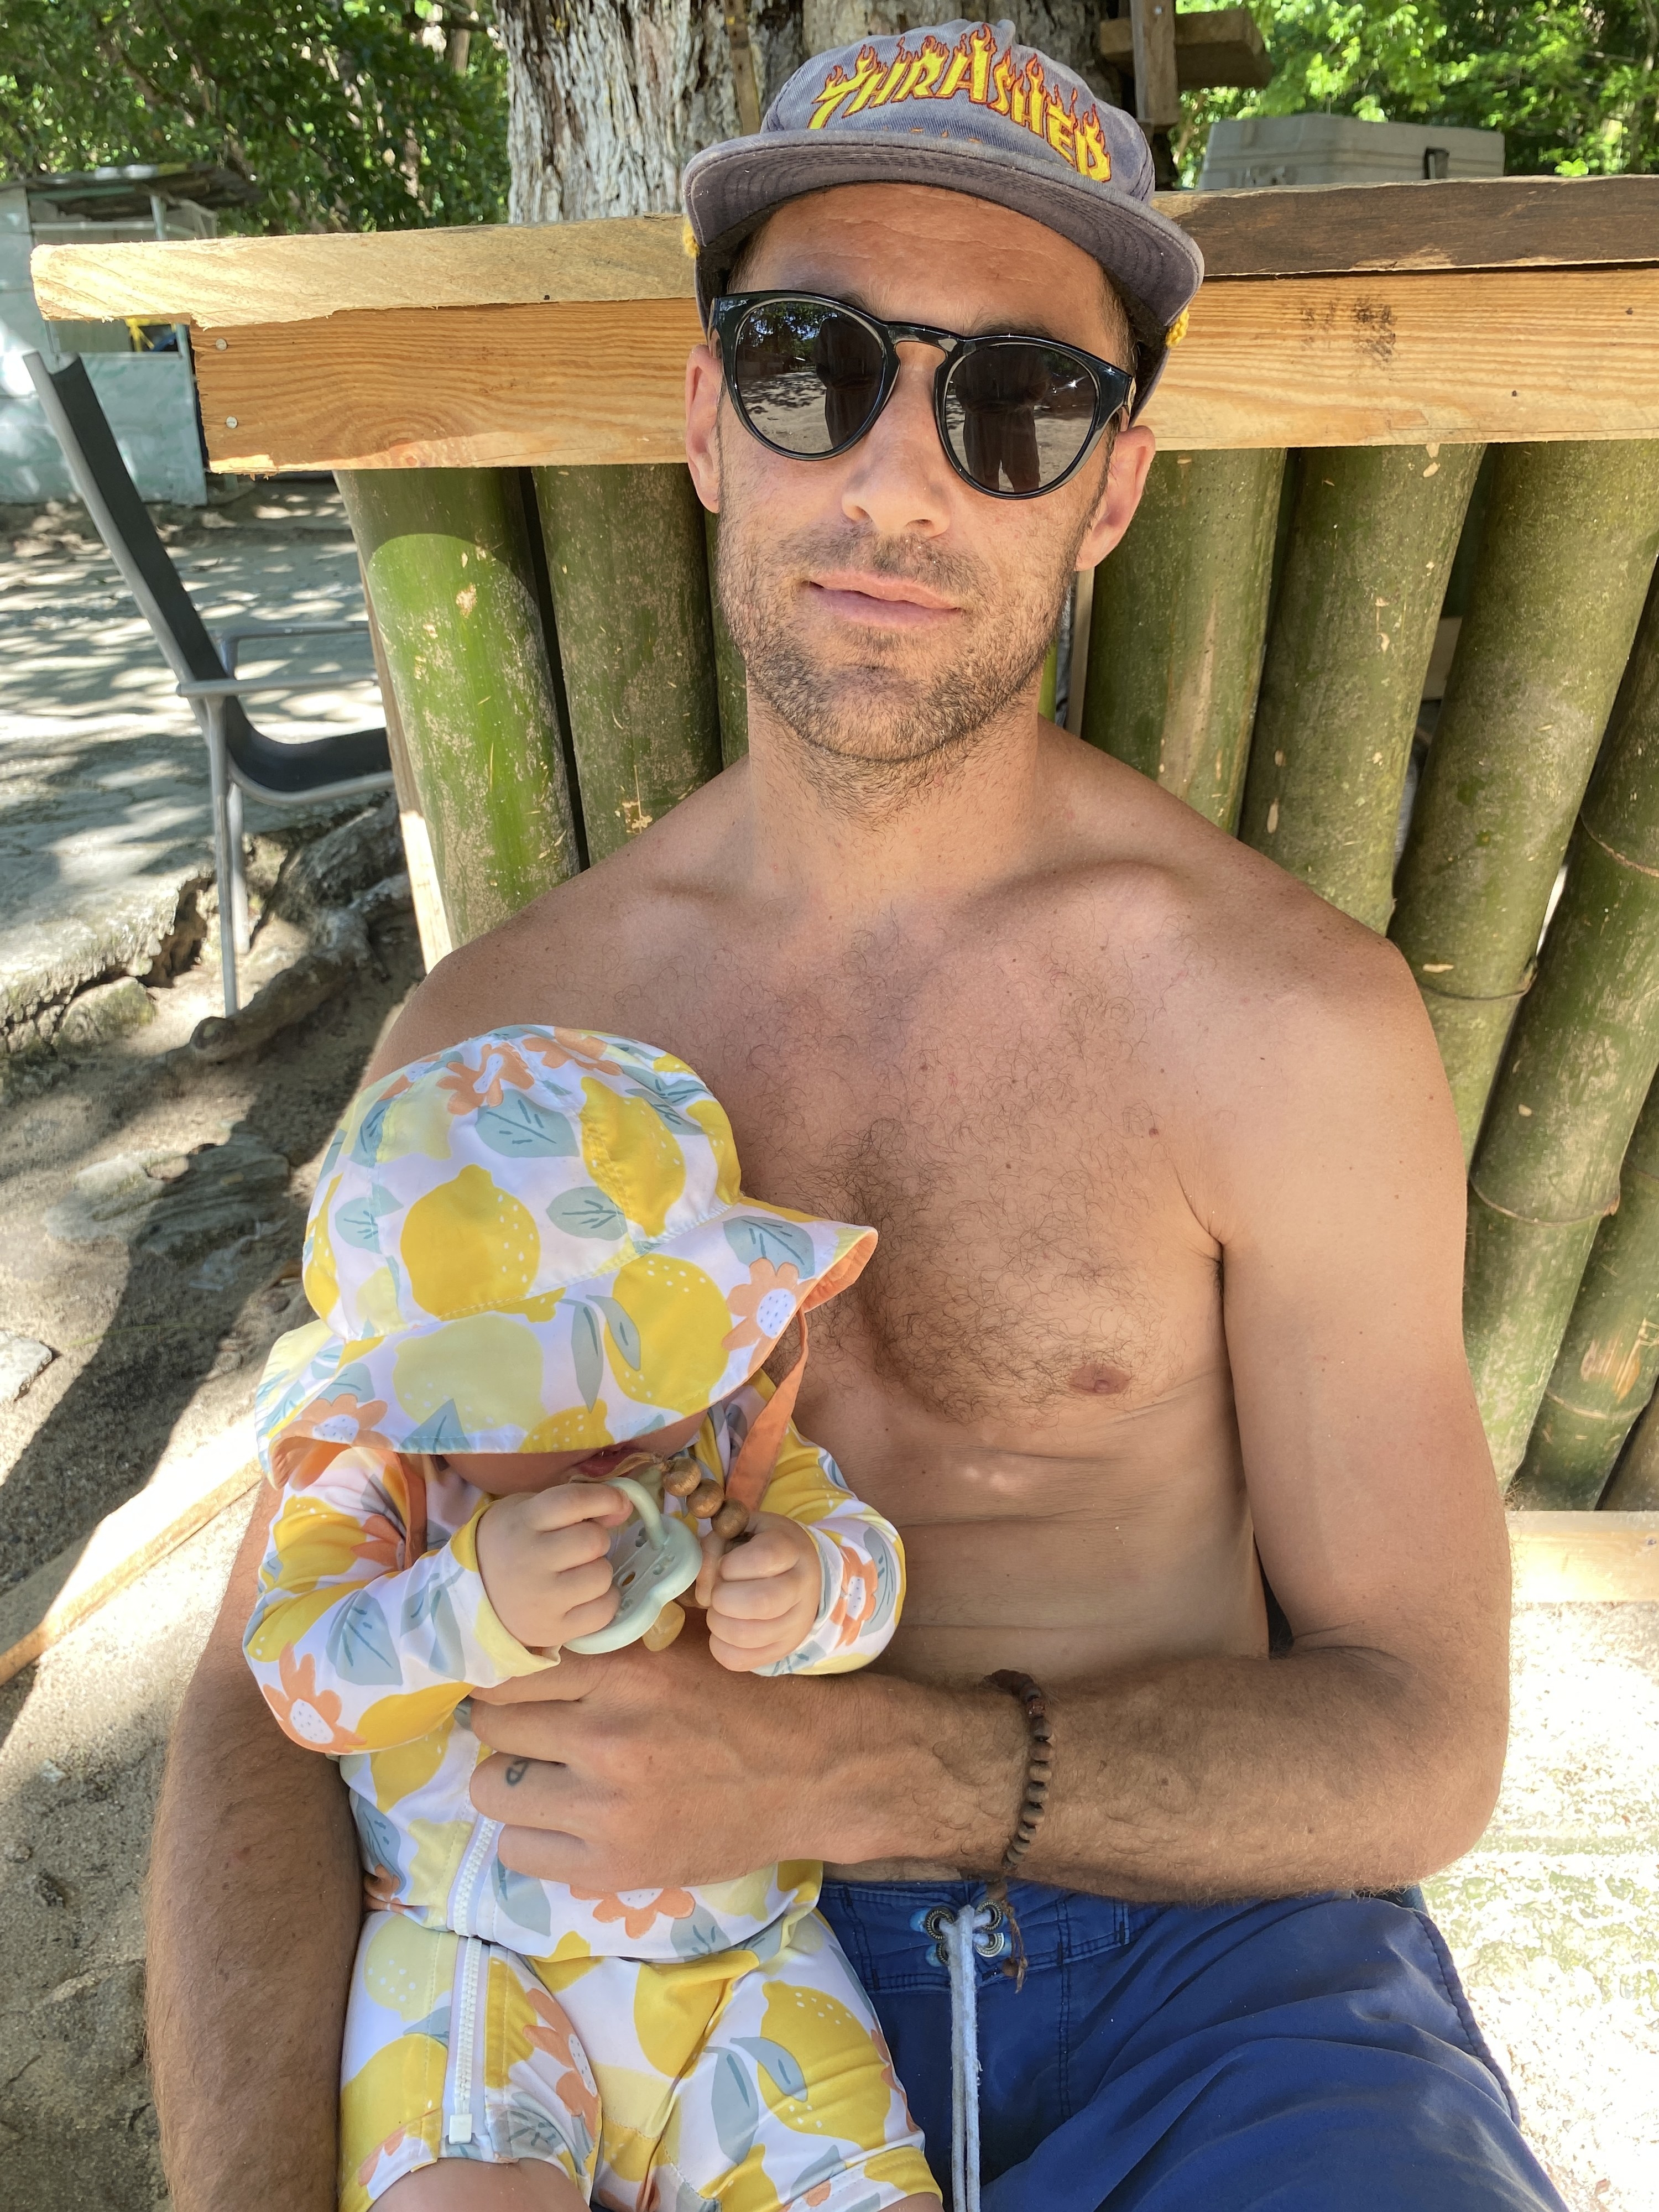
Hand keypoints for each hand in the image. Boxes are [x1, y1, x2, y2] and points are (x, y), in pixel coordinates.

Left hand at [466, 1624, 946, 1887]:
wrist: (810, 1773)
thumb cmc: (746, 1699)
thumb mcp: (681, 1645)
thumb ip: (611, 1641)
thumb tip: (533, 1640)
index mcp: (622, 1671)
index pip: (511, 1672)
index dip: (508, 1680)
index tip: (518, 1691)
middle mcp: (606, 1735)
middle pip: (493, 1729)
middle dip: (507, 1730)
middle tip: (532, 1736)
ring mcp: (605, 1806)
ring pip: (492, 1791)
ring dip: (512, 1783)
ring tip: (543, 1781)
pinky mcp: (612, 1865)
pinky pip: (519, 1852)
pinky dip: (532, 1838)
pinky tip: (564, 1824)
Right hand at [475, 1482, 630, 1652]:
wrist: (471, 1594)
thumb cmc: (509, 1544)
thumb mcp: (527, 1511)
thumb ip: (571, 1505)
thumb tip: (623, 1507)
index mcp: (523, 1522)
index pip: (573, 1502)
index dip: (606, 1498)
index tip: (619, 1503)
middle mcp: (530, 1560)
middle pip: (593, 1540)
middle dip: (596, 1539)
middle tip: (580, 1548)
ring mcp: (541, 1599)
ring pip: (601, 1576)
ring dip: (598, 1571)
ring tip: (578, 1573)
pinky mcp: (552, 1630)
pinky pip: (603, 1612)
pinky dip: (604, 1601)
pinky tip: (585, 1596)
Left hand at [695, 1512, 820, 1671]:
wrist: (803, 1573)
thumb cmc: (764, 1547)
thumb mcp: (743, 1531)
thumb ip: (715, 1547)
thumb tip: (703, 1589)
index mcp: (792, 1550)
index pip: (763, 1558)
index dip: (731, 1564)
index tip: (726, 1565)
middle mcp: (801, 1588)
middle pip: (760, 1602)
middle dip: (722, 1598)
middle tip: (718, 1592)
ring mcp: (796, 1624)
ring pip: (747, 1636)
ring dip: (718, 1623)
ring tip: (720, 1610)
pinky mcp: (783, 1650)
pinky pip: (739, 1660)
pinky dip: (719, 1646)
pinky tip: (723, 1629)